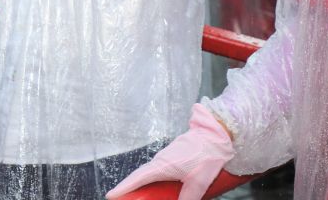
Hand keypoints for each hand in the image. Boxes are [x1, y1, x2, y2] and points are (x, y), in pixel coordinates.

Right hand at [105, 104, 233, 199]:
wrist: (217, 135)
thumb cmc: (207, 156)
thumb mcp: (199, 182)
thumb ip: (188, 197)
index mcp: (163, 166)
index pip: (138, 178)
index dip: (123, 187)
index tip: (110, 195)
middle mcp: (161, 160)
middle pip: (142, 177)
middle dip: (132, 189)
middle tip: (126, 199)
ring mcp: (166, 157)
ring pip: (151, 174)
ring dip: (145, 185)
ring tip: (143, 195)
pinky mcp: (174, 156)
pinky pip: (160, 171)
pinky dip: (156, 180)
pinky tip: (162, 188)